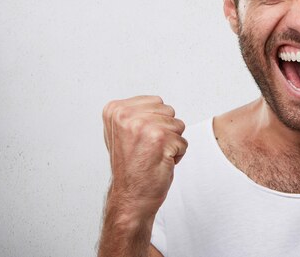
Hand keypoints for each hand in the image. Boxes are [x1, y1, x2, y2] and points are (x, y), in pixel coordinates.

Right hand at [102, 95, 187, 219]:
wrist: (130, 197)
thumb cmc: (130, 166)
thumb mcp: (121, 131)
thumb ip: (136, 113)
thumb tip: (157, 103)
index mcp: (115, 109)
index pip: (156, 102)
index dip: (154, 122)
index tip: (138, 139)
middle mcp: (126, 115)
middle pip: (168, 111)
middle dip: (165, 130)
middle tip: (147, 149)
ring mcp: (144, 126)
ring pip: (178, 125)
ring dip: (171, 142)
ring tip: (153, 155)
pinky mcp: (161, 140)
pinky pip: (183, 142)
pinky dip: (177, 155)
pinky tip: (159, 163)